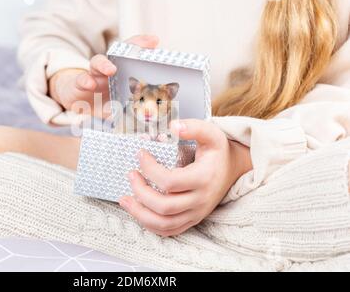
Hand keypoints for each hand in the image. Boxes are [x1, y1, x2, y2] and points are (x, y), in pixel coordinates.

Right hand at [49, 35, 159, 117]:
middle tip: (134, 53)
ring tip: (111, 69)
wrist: (79, 104)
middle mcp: (108, 69)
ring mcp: (93, 75)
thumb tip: (148, 113)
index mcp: (122, 72)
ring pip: (97, 63)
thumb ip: (133, 108)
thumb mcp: (121, 106)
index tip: (154, 41)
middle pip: (117, 54)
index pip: (132, 56)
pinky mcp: (79, 84)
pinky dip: (85, 81)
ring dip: (104, 64)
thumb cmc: (105, 101)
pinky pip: (81, 80)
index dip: (141, 46)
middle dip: (127, 50)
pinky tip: (89, 84)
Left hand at [119, 119, 252, 236]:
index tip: (140, 154)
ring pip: (164, 224)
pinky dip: (150, 224)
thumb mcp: (212, 133)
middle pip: (164, 206)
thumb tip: (173, 126)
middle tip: (131, 175)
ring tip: (124, 199)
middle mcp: (200, 200)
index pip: (170, 181)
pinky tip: (138, 211)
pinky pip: (168, 230)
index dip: (150, 169)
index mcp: (203, 178)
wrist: (233, 169)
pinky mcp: (192, 220)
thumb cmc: (218, 151)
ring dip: (140, 213)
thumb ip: (194, 127)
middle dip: (141, 192)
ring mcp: (196, 213)